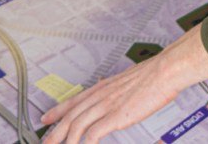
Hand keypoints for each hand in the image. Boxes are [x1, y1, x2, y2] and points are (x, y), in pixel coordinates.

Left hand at [42, 25, 207, 142]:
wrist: (163, 71)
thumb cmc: (150, 76)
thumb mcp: (125, 80)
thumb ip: (113, 87)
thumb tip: (106, 85)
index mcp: (101, 87)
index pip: (72, 101)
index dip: (56, 111)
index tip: (45, 118)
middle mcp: (99, 96)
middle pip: (69, 116)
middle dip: (54, 131)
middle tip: (44, 142)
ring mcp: (106, 106)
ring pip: (76, 125)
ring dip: (65, 140)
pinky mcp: (116, 116)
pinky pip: (93, 133)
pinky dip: (84, 143)